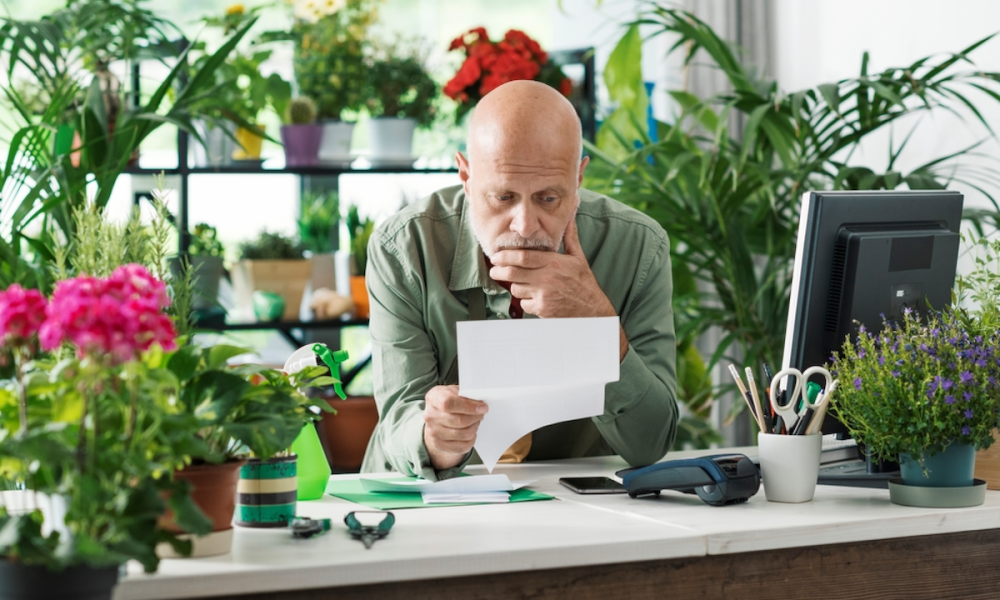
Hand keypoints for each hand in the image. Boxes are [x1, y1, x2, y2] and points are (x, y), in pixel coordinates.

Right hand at [423, 385, 488, 469]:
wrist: (436, 419)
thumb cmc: (448, 402)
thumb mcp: (454, 391)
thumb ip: (466, 394)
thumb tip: (480, 402)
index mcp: (433, 398)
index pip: (449, 403)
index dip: (469, 406)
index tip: (482, 407)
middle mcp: (430, 416)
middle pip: (459, 420)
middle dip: (476, 417)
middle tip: (481, 413)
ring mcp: (433, 432)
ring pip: (464, 434)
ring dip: (475, 427)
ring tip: (475, 421)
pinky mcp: (439, 445)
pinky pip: (463, 446)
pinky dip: (471, 439)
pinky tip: (470, 431)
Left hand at [489, 217, 615, 318]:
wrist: (592, 310)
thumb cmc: (584, 283)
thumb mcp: (578, 258)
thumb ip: (569, 237)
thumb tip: (569, 217)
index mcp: (554, 263)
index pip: (523, 257)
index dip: (505, 256)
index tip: (496, 256)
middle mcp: (547, 279)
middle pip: (513, 273)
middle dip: (499, 271)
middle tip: (494, 270)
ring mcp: (544, 296)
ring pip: (516, 289)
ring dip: (514, 286)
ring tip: (521, 283)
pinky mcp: (542, 310)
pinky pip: (523, 304)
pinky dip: (524, 301)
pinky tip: (533, 297)